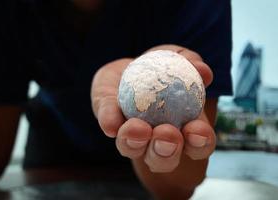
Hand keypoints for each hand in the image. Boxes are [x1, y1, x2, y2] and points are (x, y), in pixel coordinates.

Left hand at [91, 45, 215, 172]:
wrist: (129, 66)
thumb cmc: (161, 68)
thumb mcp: (176, 58)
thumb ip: (190, 62)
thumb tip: (202, 71)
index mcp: (182, 128)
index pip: (198, 145)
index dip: (201, 143)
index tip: (197, 129)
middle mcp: (156, 141)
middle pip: (164, 160)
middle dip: (166, 152)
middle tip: (166, 133)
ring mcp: (132, 136)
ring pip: (133, 150)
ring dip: (135, 142)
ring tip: (137, 128)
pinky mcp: (110, 124)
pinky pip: (110, 124)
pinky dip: (110, 121)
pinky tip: (111, 122)